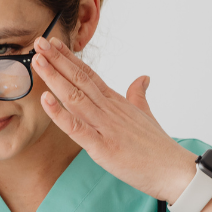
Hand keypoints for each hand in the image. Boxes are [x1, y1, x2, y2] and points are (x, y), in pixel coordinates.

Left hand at [32, 36, 195, 203]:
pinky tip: (45, 99)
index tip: (54, 43)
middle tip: (39, 41)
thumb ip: (138, 95)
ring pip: (75, 97)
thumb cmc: (158, 147)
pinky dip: (60, 114)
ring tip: (38, 60)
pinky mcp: (102, 147)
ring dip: (54, 78)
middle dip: (57, 60)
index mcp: (116, 102)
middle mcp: (109, 109)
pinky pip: (77, 128)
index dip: (70, 59)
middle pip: (79, 80)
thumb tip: (143, 77)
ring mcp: (105, 127)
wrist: (174, 170)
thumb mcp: (146, 115)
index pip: (89, 74)